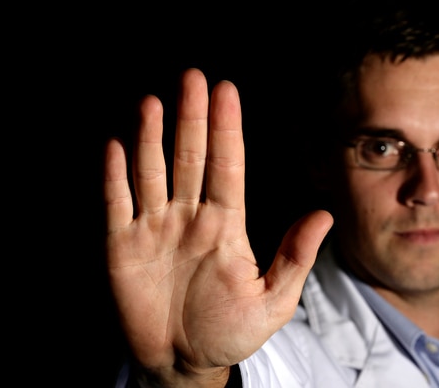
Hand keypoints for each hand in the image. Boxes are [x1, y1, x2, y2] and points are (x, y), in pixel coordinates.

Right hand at [105, 68, 332, 385]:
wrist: (182, 363)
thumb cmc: (228, 332)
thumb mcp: (272, 301)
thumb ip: (294, 257)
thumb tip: (324, 215)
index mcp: (224, 223)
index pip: (226, 165)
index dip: (226, 128)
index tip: (226, 89)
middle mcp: (188, 216)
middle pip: (188, 158)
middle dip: (191, 118)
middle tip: (192, 78)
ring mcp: (153, 228)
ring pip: (150, 172)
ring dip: (150, 138)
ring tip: (153, 102)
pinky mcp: (121, 246)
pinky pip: (116, 204)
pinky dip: (114, 176)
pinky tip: (116, 145)